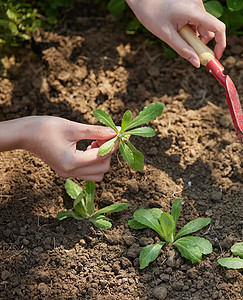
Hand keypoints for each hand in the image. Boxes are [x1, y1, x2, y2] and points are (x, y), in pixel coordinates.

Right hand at [0, 116, 118, 180]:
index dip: (114, 145)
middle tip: (105, 137)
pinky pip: (88, 171)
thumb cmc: (45, 128)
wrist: (23, 134)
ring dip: (102, 158)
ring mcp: (68, 174)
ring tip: (95, 142)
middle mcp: (71, 172)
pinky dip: (94, 160)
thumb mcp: (73, 127)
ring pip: (97, 174)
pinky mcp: (67, 171)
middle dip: (108, 153)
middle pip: (103, 169)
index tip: (120, 133)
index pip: (103, 157)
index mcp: (72, 162)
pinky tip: (89, 146)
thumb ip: (96, 131)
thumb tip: (115, 132)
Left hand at [126, 0, 225, 67]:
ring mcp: (195, 4)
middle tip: (190, 51)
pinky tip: (178, 27)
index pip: (218, 28)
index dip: (221, 44)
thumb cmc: (151, 13)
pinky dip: (191, 28)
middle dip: (202, 42)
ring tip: (177, 34)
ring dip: (195, 35)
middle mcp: (197, 5)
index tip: (215, 57)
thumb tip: (197, 64)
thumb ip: (183, 50)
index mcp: (193, 11)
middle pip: (210, 29)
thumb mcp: (166, 35)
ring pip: (203, 26)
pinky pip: (197, 20)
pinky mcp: (191, 4)